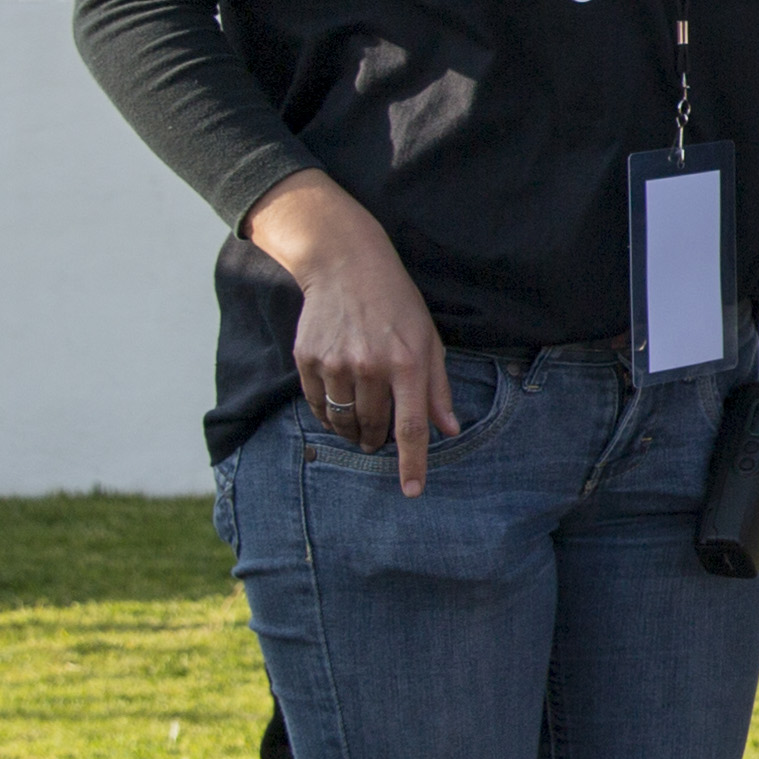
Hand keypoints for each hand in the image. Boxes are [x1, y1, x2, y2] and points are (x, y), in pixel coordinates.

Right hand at [247, 174, 457, 496]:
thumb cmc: (398, 305)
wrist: (347, 266)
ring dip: (352, 431)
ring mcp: (335, 363)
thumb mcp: (430, 340)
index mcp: (408, 363)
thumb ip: (438, 388)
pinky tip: (338, 402)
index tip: (412, 491)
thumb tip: (450, 429)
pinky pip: (318, 405)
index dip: (413, 463)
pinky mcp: (308, 359)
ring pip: (343, 422)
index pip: (412, 427)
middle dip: (377, 440)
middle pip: (373, 428)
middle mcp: (370, 366)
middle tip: (378, 437)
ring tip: (359, 420)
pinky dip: (328, 413)